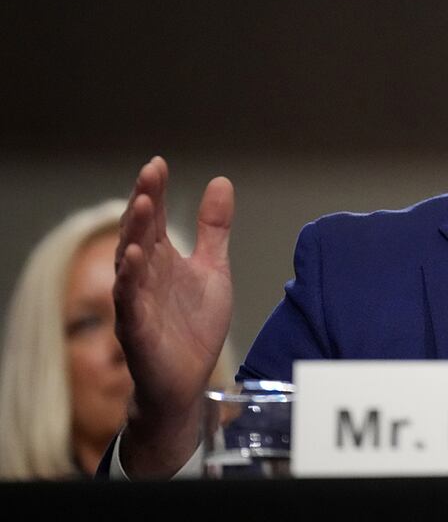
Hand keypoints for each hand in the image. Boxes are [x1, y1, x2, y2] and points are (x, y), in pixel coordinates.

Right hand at [114, 156, 233, 476]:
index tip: (159, 164)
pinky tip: (134, 259)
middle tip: (150, 176)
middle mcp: (144, 275)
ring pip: (130, 263)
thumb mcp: (213, 268)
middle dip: (144, 204)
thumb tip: (221, 181)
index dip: (156, 192)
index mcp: (161, 259)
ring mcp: (137, 302)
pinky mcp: (137, 331)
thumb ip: (215, 228)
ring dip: (135, 234)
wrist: (189, 380)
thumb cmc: (194, 324)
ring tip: (144, 205)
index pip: (156, 218)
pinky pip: (129, 303)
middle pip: (140, 234)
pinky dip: (130, 282)